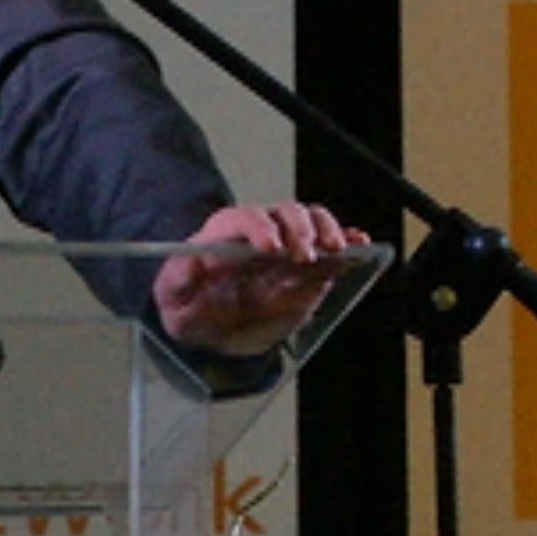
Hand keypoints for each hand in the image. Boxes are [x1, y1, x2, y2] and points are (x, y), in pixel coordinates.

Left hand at [153, 201, 369, 356]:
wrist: (212, 323)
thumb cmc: (191, 305)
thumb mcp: (175, 298)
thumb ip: (181, 280)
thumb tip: (189, 262)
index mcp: (224, 235)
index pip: (243, 217)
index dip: (260, 227)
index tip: (273, 248)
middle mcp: (259, 232)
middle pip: (284, 212)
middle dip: (300, 228)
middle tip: (307, 256)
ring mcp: (286, 245)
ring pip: (311, 220)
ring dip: (328, 231)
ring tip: (339, 250)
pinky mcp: (308, 263)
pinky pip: (330, 246)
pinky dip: (349, 243)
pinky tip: (362, 250)